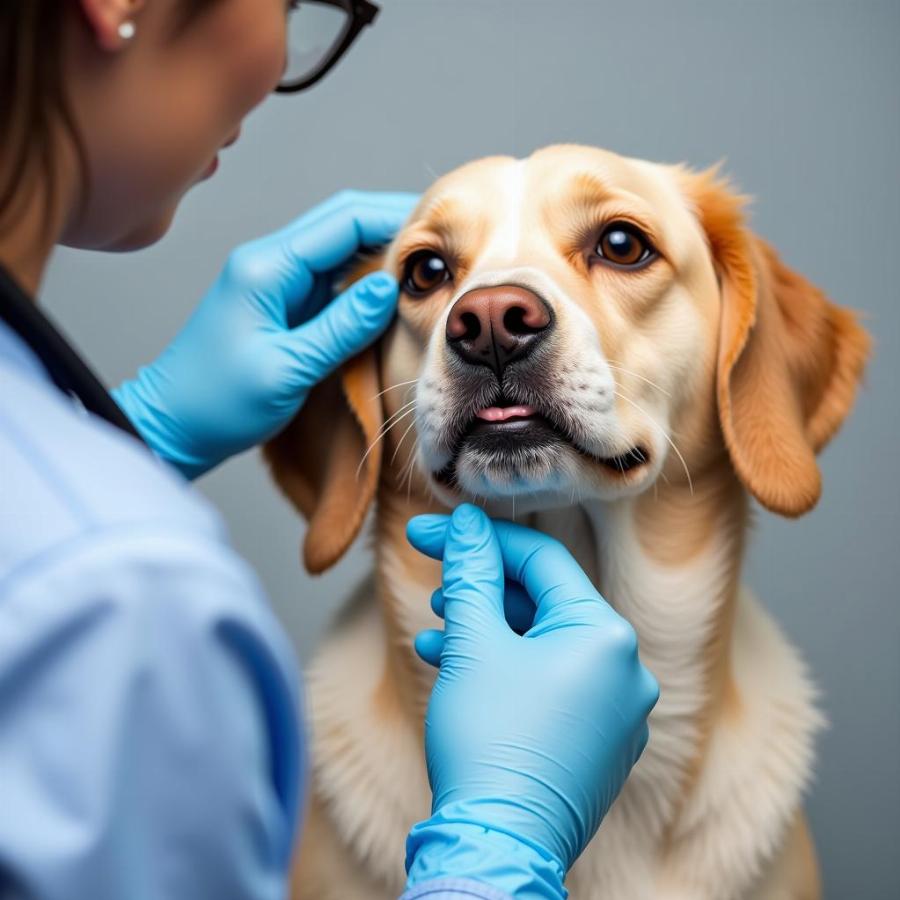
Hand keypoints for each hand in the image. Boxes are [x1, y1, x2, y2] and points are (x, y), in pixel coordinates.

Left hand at [113, 190, 417, 478]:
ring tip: (428, 266)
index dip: (396, 219)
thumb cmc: (218, 402)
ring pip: (340, 248)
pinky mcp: (282, 303)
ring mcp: (276, 281)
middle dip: (395, 225)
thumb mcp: (287, 369)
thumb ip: (341, 327)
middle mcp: (271, 262)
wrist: (173, 424)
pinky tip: (391, 293)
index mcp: (268, 268)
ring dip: (382, 252)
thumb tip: (387, 288)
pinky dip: (364, 280)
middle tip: (444, 243)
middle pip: (344, 222)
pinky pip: (331, 278)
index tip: (441, 233)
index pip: (344, 221)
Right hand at [404, 504, 658, 897]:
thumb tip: (466, 525)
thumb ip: (472, 573)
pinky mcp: (595, 741)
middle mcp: (624, 670)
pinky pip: (548, 682)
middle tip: (433, 577)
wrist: (496, 848)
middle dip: (481, 588)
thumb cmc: (489, 742)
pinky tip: (454, 664)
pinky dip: (504, 667)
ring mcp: (614, 711)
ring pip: (541, 644)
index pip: (541, 563)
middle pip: (543, 602)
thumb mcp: (473, 643)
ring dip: (486, 628)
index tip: (434, 533)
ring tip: (437, 627)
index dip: (481, 542)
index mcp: (606, 636)